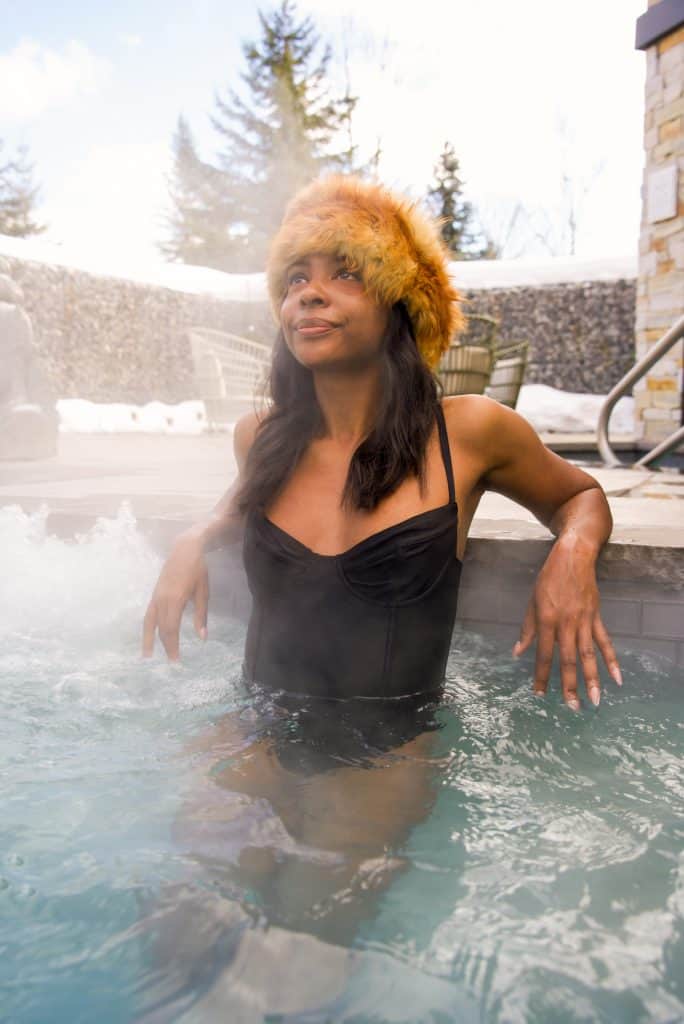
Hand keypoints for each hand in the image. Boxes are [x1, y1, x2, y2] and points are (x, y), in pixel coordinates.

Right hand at [142, 532, 208, 660]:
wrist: (184, 549)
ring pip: (150, 622)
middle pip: (161, 628)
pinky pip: (149, 614)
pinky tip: (150, 635)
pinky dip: (148, 627)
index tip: (176, 661)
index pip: (171, 629)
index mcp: (175, 599)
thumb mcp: (203, 592)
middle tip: (171, 663)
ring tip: (147, 655)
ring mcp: (156, 596)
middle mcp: (162, 599)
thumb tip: (202, 637)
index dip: (172, 646)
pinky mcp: (155, 594)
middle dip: (165, 646)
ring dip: (149, 639)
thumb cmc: (198, 569)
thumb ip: (201, 615)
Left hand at [513, 535, 621, 708]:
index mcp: (547, 620)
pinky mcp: (596, 617)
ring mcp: (584, 621)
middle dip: (569, 685)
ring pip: (588, 655)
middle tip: (572, 708)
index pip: (544, 654)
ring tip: (594, 700)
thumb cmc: (549, 579)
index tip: (540, 694)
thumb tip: (517, 653)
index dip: (542, 675)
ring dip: (592, 679)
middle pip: (568, 659)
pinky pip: (604, 642)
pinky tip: (616, 678)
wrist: (573, 557)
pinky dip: (611, 660)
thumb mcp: (532, 601)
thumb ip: (528, 629)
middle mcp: (566, 623)